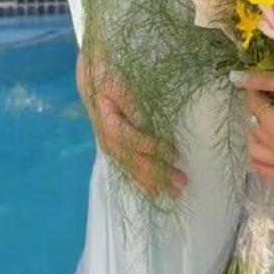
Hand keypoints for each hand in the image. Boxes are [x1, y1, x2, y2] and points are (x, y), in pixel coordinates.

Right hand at [76, 46, 187, 199]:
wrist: (90, 80)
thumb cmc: (107, 80)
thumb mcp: (119, 86)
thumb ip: (132, 105)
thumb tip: (147, 125)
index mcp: (109, 125)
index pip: (135, 141)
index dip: (155, 149)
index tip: (175, 155)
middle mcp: (109, 142)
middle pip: (137, 162)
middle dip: (160, 174)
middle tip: (182, 182)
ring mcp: (112, 148)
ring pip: (133, 169)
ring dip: (155, 182)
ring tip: (174, 193)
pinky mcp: (115, 150)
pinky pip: (129, 169)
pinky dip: (143, 181)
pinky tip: (154, 191)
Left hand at [233, 69, 273, 180]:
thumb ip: (265, 80)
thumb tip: (234, 77)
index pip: (253, 104)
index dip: (257, 87)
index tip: (268, 77)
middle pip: (252, 124)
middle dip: (258, 106)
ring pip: (255, 149)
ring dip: (256, 131)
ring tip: (271, 113)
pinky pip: (270, 172)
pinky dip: (261, 161)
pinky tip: (263, 146)